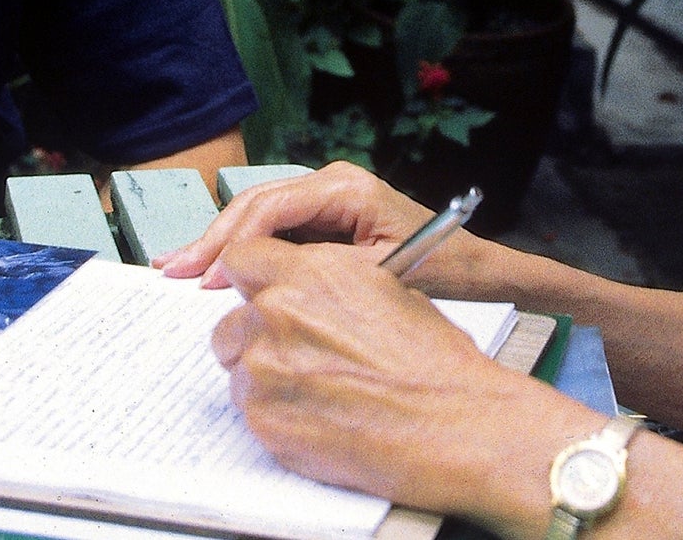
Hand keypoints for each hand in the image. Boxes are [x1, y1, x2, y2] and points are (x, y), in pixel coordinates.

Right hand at [157, 160, 480, 291]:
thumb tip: (256, 271)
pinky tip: (209, 263)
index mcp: (346, 186)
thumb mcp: (379, 273)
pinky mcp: (322, 210)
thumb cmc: (437, 268)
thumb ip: (318, 269)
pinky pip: (273, 224)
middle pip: (257, 203)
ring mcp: (325, 192)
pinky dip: (241, 244)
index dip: (237, 242)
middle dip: (214, 238)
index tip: (209, 278)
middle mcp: (331, 179)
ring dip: (219, 240)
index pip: (274, 206)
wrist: (472, 264)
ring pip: (258, 212)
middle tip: (174, 270)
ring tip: (176, 266)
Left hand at [208, 236, 598, 518]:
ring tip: (317, 392)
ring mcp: (264, 367)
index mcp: (310, 272)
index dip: (251, 281)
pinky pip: (249, 410)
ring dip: (264, 377)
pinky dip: (275, 414)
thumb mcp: (385, 291)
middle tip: (295, 356)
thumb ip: (327, 283)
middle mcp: (278, 312)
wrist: (453, 425)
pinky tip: (318, 417)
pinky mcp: (263, 417)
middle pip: (230, 319)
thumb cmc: (434, 363)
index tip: (257, 297)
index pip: (242, 257)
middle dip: (255, 336)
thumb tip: (298, 287)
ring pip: (237, 367)